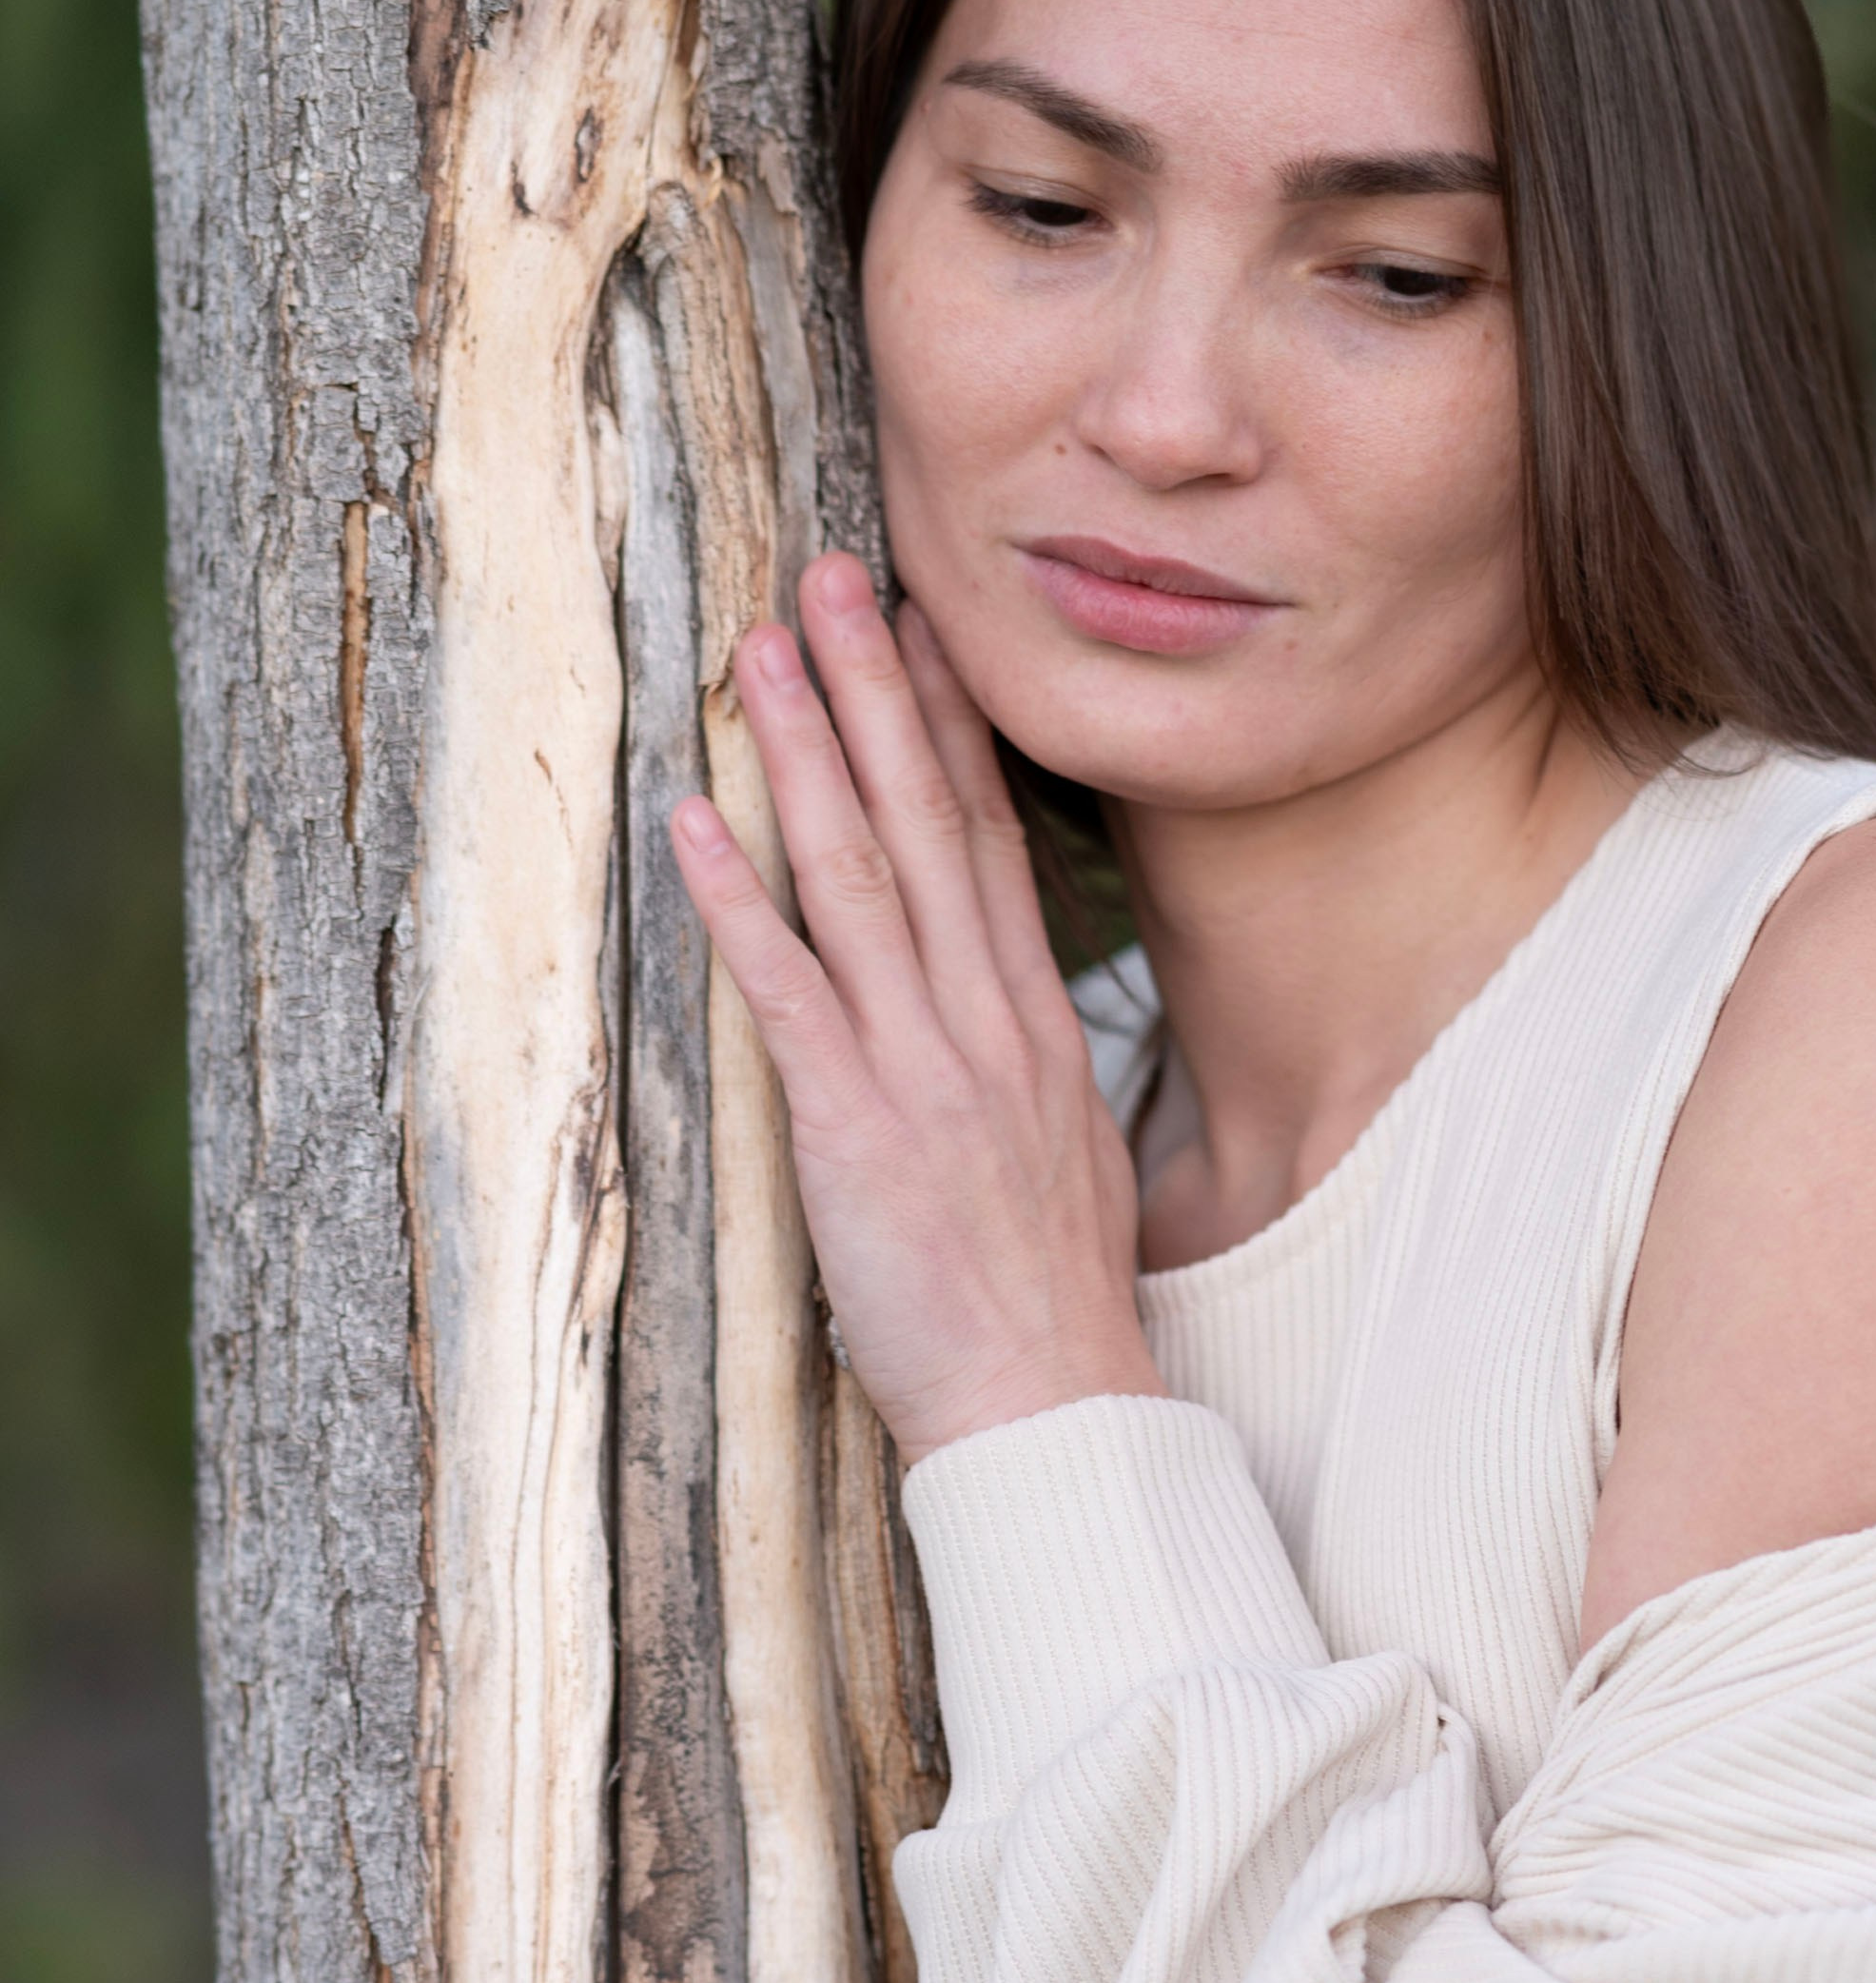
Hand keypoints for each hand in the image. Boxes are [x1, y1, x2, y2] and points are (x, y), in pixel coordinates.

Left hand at [669, 552, 1163, 1466]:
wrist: (1057, 1403)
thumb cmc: (1055, 1299)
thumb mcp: (1073, 1152)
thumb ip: (1028, 1062)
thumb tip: (1004, 1016)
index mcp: (1035, 1018)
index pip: (992, 835)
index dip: (955, 723)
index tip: (925, 631)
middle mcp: (985, 1015)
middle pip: (928, 819)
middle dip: (875, 690)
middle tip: (833, 580)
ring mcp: (922, 1062)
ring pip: (858, 874)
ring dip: (804, 753)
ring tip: (754, 654)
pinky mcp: (855, 1123)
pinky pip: (789, 989)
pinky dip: (739, 898)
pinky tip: (696, 820)